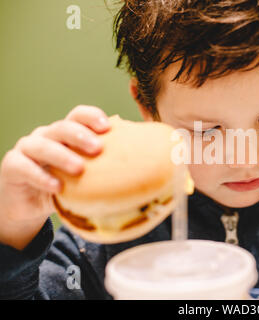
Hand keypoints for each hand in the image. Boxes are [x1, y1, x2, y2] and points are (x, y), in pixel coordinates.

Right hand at [0, 105, 110, 248]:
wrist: (29, 204)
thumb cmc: (64, 185)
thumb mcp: (85, 175)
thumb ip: (104, 166)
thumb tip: (141, 165)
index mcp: (66, 134)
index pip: (78, 116)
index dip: (91, 117)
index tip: (108, 126)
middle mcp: (46, 135)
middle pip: (61, 127)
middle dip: (80, 134)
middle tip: (98, 148)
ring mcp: (27, 149)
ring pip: (42, 144)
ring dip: (62, 155)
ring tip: (79, 169)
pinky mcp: (12, 167)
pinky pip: (24, 167)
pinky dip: (41, 176)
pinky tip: (56, 186)